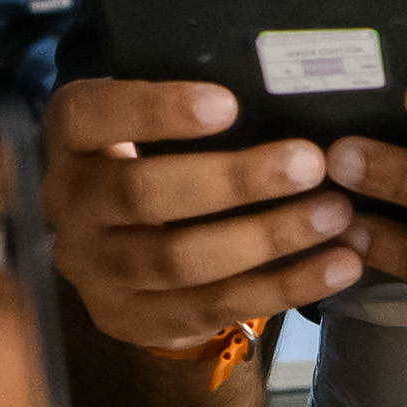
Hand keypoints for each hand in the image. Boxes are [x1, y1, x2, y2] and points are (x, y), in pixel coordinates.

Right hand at [43, 74, 366, 356]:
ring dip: (267, 238)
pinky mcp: (131, 320)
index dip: (156, 111)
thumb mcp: (148, 123)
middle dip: (234, 180)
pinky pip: (212, 308)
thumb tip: (288, 87)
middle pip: (143, 195)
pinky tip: (337, 265)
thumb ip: (191, 109)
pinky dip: (283, 287)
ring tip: (335, 214)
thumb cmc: (150, 157)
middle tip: (310, 163)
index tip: (229, 104)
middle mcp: (69, 206)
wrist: (108, 244)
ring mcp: (94, 271)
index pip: (95, 117)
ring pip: (180, 261)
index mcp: (71, 138)